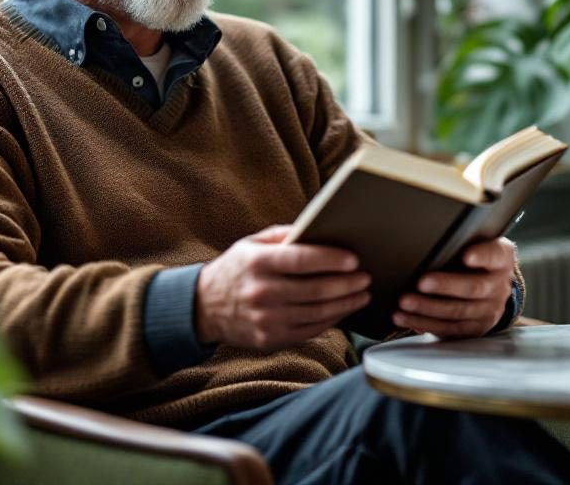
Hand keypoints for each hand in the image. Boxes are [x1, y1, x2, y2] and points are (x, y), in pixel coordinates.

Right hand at [196, 225, 370, 350]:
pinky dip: (332, 320)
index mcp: (257, 263)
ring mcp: (266, 319)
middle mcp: (262, 292)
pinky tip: (343, 309)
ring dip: (346, 303)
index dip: (330, 259)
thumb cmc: (236, 269)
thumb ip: (284, 236)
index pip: (300, 260)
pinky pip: (310, 330)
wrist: (204, 307)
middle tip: (366, 277)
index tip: (354, 259)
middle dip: (347, 283)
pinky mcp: (271, 339)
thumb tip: (319, 230)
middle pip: (315, 289)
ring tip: (362, 293)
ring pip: (318, 313)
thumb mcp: (251, 244)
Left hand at [392, 237, 516, 337]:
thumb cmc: (475, 258)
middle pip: (474, 287)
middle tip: (421, 282)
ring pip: (458, 311)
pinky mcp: (475, 328)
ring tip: (406, 302)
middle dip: (445, 286)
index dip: (482, 256)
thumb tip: (426, 243)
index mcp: (501, 259)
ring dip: (428, 308)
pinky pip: (449, 328)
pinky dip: (425, 323)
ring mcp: (489, 310)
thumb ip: (460, 243)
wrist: (493, 285)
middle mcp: (499, 286)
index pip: (495, 255)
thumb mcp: (477, 244)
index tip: (467, 256)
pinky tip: (407, 318)